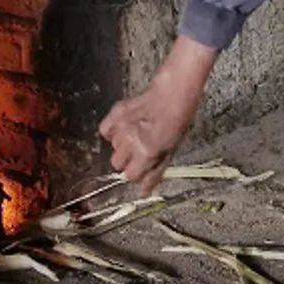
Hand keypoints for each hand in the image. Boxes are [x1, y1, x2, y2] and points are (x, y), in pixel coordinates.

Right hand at [100, 36, 217, 193]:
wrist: (173, 92)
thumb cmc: (178, 120)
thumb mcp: (172, 150)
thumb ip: (155, 172)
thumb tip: (144, 191)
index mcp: (145, 153)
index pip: (130, 176)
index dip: (138, 172)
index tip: (143, 166)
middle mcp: (130, 142)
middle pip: (117, 164)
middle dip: (128, 160)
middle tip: (140, 150)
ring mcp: (120, 127)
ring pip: (113, 147)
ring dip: (122, 145)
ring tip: (137, 133)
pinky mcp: (114, 113)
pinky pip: (105, 130)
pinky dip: (112, 131)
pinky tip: (124, 127)